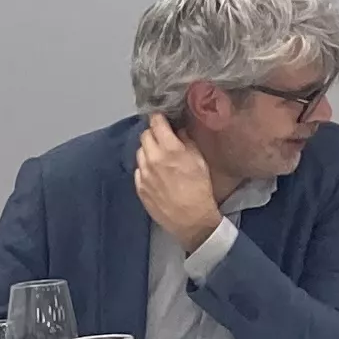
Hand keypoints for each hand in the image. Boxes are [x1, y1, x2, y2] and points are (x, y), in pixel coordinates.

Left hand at [133, 112, 220, 251]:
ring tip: (159, 157)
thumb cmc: (199, 189)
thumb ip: (187, 142)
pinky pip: (138, 170)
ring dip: (148, 150)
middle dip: (153, 134)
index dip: (158, 119)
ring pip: (140, 152)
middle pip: (145, 136)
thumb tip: (178, 131)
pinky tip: (156, 173)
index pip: (156, 123)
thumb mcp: (199, 161)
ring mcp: (143, 174)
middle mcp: (153, 159)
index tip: (162, 119)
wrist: (190, 219)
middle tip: (162, 138)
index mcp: (170, 149)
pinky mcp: (139, 187)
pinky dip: (145, 167)